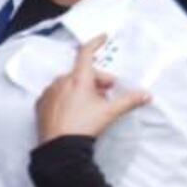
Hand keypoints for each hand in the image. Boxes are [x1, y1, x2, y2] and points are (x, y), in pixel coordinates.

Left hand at [35, 37, 151, 142]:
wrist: (59, 148)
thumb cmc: (84, 126)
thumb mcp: (109, 112)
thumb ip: (129, 101)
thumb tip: (146, 95)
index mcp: (78, 78)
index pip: (86, 53)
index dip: (96, 43)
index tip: (103, 38)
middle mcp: (61, 81)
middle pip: (81, 73)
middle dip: (96, 80)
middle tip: (106, 93)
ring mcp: (49, 92)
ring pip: (68, 84)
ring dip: (80, 90)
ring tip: (89, 106)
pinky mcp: (41, 104)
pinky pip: (55, 94)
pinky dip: (65, 98)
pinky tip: (72, 111)